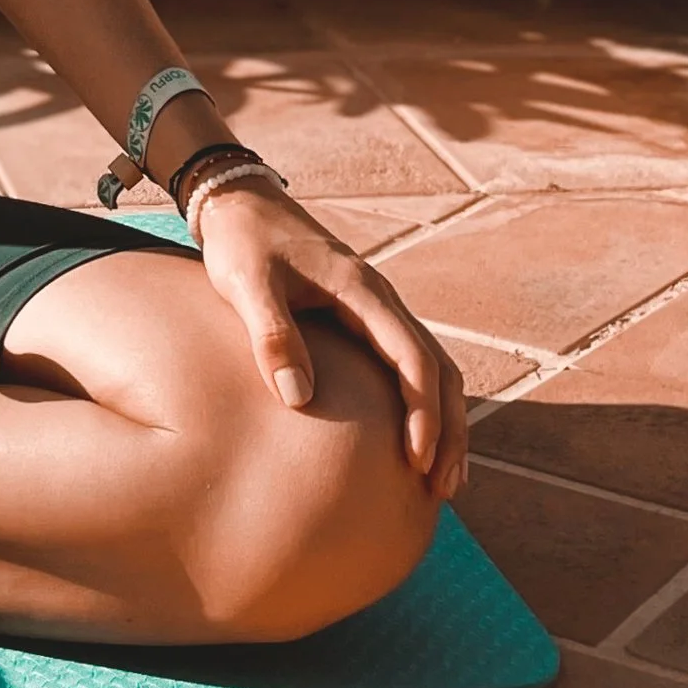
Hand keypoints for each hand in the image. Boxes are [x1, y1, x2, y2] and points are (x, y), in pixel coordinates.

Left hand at [194, 182, 467, 499]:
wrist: (238, 200)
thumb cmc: (242, 241)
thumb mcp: (247, 284)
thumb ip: (273, 335)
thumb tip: (298, 399)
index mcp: (361, 290)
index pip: (413, 357)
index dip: (423, 412)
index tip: (417, 459)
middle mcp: (380, 299)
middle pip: (438, 368)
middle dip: (448, 429)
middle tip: (442, 487)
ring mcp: (376, 307)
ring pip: (432, 367)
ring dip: (444, 420)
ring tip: (440, 477)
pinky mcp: (364, 316)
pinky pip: (409, 362)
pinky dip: (424, 402)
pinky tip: (414, 438)